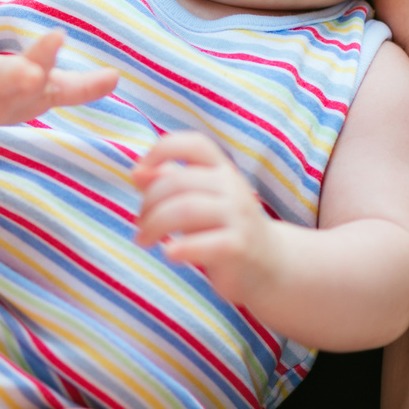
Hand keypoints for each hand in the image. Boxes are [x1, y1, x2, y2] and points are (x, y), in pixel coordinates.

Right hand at [0, 30, 117, 189]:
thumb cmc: (3, 85)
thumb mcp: (38, 85)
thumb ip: (77, 87)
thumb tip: (117, 77)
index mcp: (19, 72)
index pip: (36, 59)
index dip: (46, 50)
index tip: (58, 35)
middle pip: (5, 75)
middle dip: (17, 73)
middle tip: (31, 72)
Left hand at [132, 132, 275, 306]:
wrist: (271, 265)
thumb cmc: (224, 228)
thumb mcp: (198, 200)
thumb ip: (170, 183)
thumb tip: (137, 172)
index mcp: (222, 170)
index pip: (195, 143)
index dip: (162, 149)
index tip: (139, 171)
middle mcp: (233, 186)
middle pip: (178, 181)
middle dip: (148, 202)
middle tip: (140, 223)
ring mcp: (239, 216)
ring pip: (185, 209)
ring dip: (154, 225)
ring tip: (144, 240)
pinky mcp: (240, 247)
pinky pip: (204, 243)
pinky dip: (180, 248)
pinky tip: (168, 254)